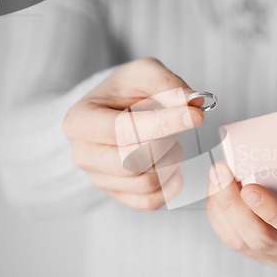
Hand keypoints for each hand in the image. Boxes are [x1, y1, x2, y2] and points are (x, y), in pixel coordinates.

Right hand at [63, 58, 203, 209]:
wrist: (113, 114)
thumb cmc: (126, 93)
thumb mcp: (143, 74)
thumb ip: (167, 84)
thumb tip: (192, 102)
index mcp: (80, 121)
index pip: (124, 130)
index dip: (164, 123)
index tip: (196, 116)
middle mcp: (83, 155)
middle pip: (134, 161)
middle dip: (165, 142)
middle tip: (176, 126)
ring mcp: (98, 179)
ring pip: (145, 182)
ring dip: (170, 161)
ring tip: (171, 142)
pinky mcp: (117, 196)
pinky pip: (151, 202)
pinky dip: (171, 185)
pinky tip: (174, 164)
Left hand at [206, 115, 276, 267]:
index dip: (273, 212)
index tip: (249, 186)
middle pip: (262, 239)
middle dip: (234, 206)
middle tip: (220, 170)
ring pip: (242, 242)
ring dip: (222, 209)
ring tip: (215, 176)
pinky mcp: (265, 254)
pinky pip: (236, 241)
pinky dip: (220, 216)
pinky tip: (216, 191)